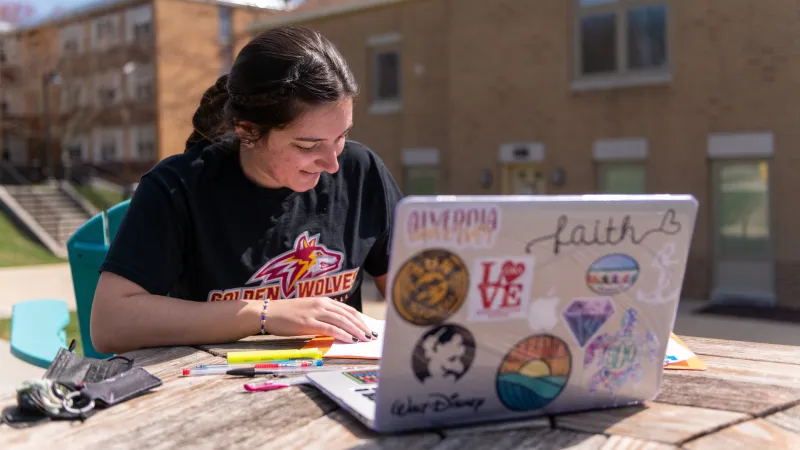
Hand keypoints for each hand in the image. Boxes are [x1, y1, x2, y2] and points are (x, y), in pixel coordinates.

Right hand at [263, 297, 377, 342]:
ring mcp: (315, 312)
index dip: (360, 319)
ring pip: (342, 321)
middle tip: (372, 336)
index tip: (369, 328)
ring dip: (356, 330)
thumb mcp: (308, 311)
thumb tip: (337, 328)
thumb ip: (322, 317)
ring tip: (365, 339)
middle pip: (348, 315)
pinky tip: (350, 340)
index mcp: (323, 301)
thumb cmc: (286, 314)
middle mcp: (322, 304)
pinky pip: (330, 328)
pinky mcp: (308, 322)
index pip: (348, 310)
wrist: (267, 312)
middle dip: (362, 326)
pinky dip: (342, 334)